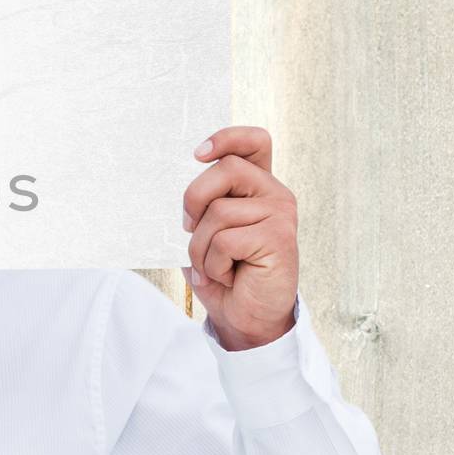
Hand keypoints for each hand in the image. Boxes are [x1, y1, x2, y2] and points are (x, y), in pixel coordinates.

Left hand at [182, 126, 297, 350]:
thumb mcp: (205, 231)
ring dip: (200, 247)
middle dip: (193, 199)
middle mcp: (274, 193)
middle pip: (226, 170)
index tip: (197, 153)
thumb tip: (173, 183)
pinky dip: (213, 264)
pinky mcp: (279, 238)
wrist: (244, 316)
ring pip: (218, 211)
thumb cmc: (222, 271)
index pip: (254, 141)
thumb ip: (203, 203)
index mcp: (257, 186)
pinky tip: (226, 276)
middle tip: (188, 228)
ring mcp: (280, 214)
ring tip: (213, 266)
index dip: (227, 138)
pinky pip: (225, 240)